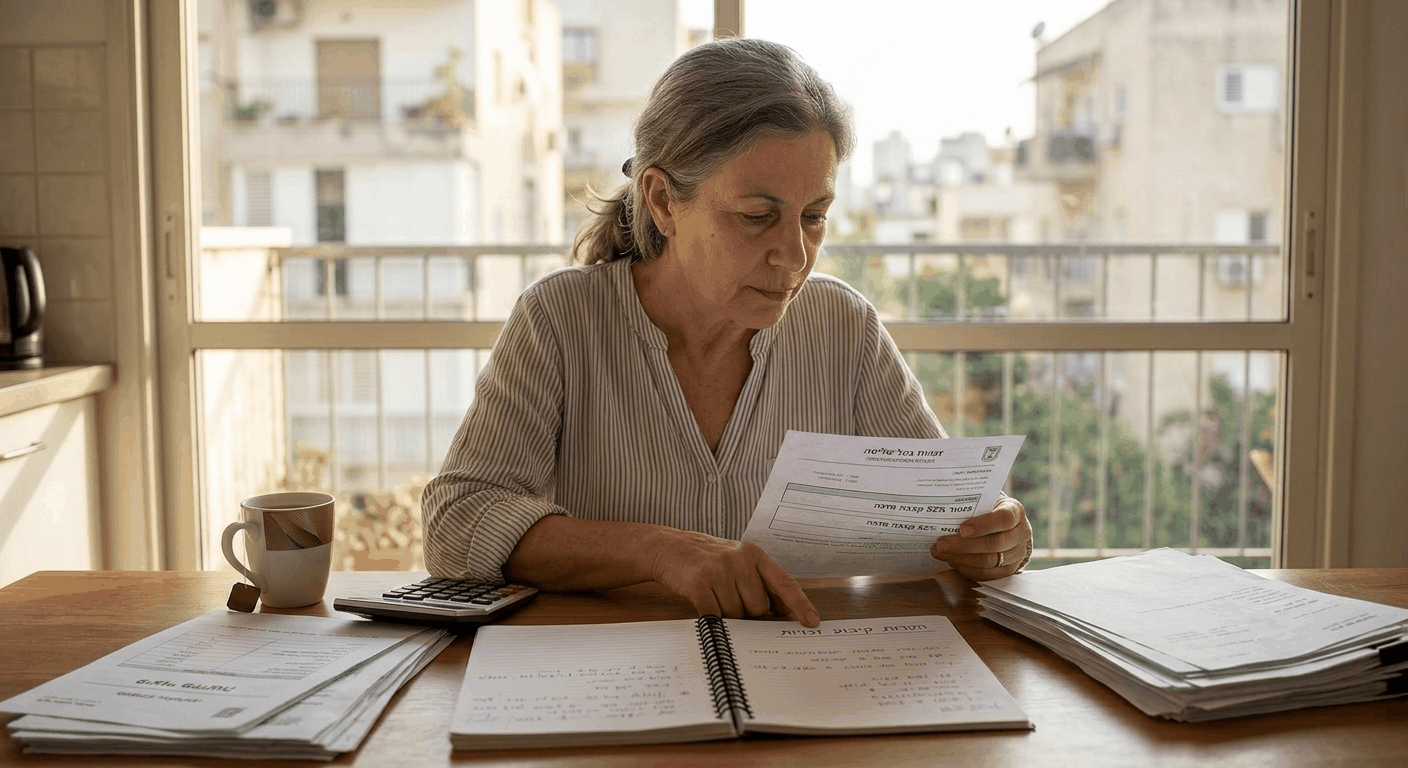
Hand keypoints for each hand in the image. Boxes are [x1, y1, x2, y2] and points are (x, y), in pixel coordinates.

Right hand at [645, 529, 819, 626]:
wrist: (668, 547)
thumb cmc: (706, 559)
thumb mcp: (738, 562)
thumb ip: (760, 583)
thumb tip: (784, 612)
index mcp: (754, 555)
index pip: (784, 582)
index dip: (800, 604)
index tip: (811, 622)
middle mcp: (739, 560)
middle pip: (759, 607)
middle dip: (747, 613)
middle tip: (729, 599)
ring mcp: (719, 571)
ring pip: (737, 615)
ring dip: (726, 615)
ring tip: (712, 596)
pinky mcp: (699, 584)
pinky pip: (715, 616)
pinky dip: (713, 621)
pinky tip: (705, 609)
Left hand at [929, 496, 1032, 580]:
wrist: (1006, 526)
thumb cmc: (988, 509)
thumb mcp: (984, 501)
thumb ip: (970, 505)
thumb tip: (942, 511)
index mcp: (1016, 511)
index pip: (1004, 519)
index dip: (983, 525)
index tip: (961, 529)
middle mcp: (1021, 533)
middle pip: (994, 544)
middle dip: (963, 546)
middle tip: (940, 544)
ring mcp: (1017, 554)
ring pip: (988, 562)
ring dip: (961, 559)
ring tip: (940, 553)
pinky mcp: (1009, 569)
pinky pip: (986, 574)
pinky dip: (966, 569)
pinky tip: (952, 561)